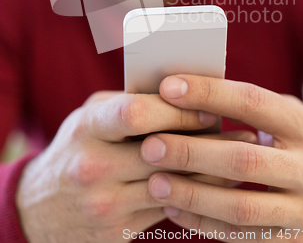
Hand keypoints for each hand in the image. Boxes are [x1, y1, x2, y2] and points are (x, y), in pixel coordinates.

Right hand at [15, 89, 253, 242]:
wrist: (40, 208)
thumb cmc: (76, 147)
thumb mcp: (92, 116)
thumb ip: (130, 103)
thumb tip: (184, 93)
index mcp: (88, 128)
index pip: (137, 112)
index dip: (177, 110)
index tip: (209, 108)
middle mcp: (92, 167)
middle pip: (164, 152)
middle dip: (207, 141)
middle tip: (243, 132)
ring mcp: (104, 204)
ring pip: (175, 186)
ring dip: (213, 171)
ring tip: (241, 156)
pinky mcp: (117, 231)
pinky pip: (168, 210)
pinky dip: (196, 195)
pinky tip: (217, 183)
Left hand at [141, 75, 302, 241]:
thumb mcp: (299, 122)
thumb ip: (261, 109)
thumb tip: (198, 91)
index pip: (253, 102)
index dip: (209, 93)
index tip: (169, 88)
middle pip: (242, 158)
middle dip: (190, 151)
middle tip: (150, 145)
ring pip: (240, 206)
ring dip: (192, 194)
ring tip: (154, 181)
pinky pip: (243, 237)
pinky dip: (204, 224)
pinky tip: (174, 210)